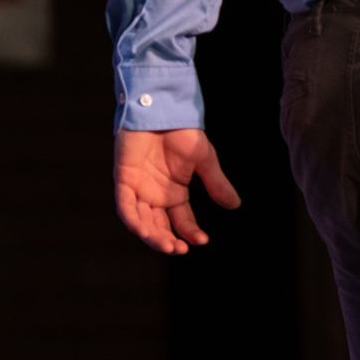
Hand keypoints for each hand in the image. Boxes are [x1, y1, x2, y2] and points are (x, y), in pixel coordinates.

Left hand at [113, 127, 241, 254]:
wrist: (163, 110)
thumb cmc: (183, 133)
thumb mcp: (204, 160)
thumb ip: (216, 183)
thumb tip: (235, 205)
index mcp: (175, 193)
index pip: (182, 221)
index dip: (190, 232)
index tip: (202, 240)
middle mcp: (156, 196)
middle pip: (160, 226)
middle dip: (169, 240)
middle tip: (180, 249)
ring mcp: (139, 190)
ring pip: (142, 222)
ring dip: (152, 236)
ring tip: (168, 245)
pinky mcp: (124, 181)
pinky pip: (125, 207)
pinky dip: (134, 220)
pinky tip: (145, 230)